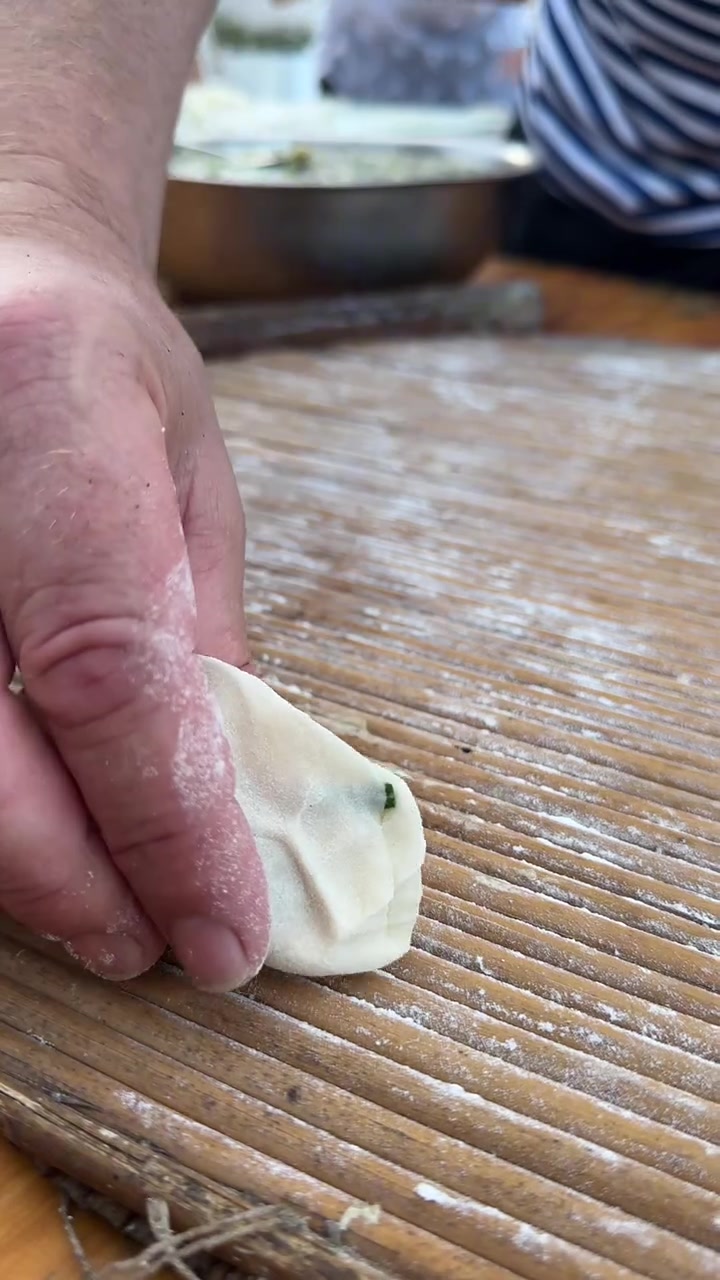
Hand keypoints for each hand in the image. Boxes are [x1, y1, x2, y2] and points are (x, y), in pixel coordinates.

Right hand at [0, 220, 269, 990]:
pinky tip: (29, 838)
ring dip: (15, 868)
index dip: (165, 825)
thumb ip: (199, 635)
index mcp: (49, 410)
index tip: (225, 927)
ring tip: (99, 913)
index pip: (105, 664)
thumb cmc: (104, 369)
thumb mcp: (187, 480)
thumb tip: (220, 808)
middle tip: (152, 943)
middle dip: (75, 881)